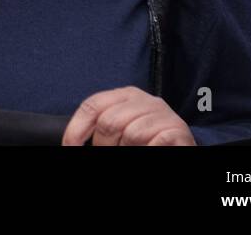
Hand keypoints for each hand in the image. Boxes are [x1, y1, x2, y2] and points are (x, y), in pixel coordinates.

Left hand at [62, 87, 195, 145]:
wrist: (180, 146)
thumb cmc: (148, 141)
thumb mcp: (122, 129)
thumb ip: (102, 128)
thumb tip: (73, 142)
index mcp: (126, 95)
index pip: (92, 105)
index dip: (76, 129)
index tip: (71, 147)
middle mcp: (145, 100)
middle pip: (109, 121)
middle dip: (103, 145)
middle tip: (109, 154)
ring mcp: (163, 113)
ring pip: (130, 133)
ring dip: (127, 150)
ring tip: (133, 152)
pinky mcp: (177, 130)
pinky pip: (153, 141)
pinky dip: (147, 150)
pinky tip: (149, 150)